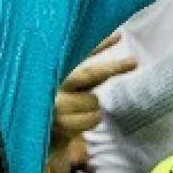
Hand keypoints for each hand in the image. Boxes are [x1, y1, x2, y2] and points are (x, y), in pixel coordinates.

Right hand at [47, 34, 134, 172]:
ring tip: (79, 111)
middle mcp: (54, 83)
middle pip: (89, 72)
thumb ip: (92, 67)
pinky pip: (90, 119)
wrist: (39, 136)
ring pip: (93, 100)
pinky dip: (90, 121)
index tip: (119, 35)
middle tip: (133, 61)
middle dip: (112, 67)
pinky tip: (77, 123)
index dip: (99, 44)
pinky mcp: (58, 122)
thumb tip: (116, 41)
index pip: (81, 53)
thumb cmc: (62, 105)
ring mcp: (55, 102)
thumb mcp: (76, 84)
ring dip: (94, 107)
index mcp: (57, 70)